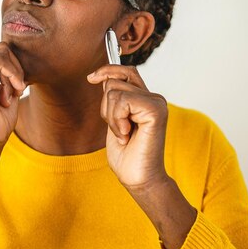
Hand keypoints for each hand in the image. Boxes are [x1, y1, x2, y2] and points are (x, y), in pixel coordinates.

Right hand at [0, 0, 26, 149]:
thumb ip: (8, 68)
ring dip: (14, 74)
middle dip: (16, 68)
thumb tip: (12, 55)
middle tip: (15, 90)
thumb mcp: (9, 87)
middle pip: (2, 46)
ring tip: (10, 94)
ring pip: (2, 52)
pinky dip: (10, 75)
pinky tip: (8, 92)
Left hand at [87, 65, 168, 189]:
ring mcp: (156, 102)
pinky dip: (117, 120)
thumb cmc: (126, 154)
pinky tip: (127, 135)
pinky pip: (122, 101)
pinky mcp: (155, 110)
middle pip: (114, 82)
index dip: (108, 70)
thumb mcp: (114, 120)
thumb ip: (114, 98)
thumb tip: (102, 76)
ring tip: (124, 134)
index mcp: (145, 99)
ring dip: (111, 117)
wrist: (139, 178)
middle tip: (119, 129)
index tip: (91, 78)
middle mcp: (154, 97)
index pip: (126, 71)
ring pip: (114, 92)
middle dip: (106, 107)